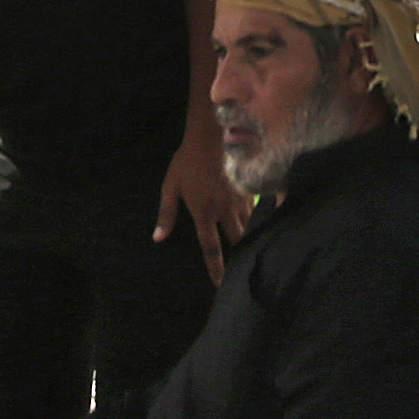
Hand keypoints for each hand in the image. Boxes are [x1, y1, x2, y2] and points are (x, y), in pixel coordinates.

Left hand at [158, 135, 250, 277]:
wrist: (212, 135)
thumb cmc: (188, 160)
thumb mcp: (171, 186)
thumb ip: (166, 214)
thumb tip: (158, 238)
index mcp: (204, 213)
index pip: (210, 248)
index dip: (215, 268)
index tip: (220, 283)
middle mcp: (224, 211)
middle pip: (235, 241)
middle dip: (239, 256)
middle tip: (241, 270)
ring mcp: (240, 200)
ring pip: (248, 226)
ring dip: (249, 238)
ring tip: (253, 250)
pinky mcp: (249, 188)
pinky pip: (256, 210)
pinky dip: (257, 219)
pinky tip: (260, 224)